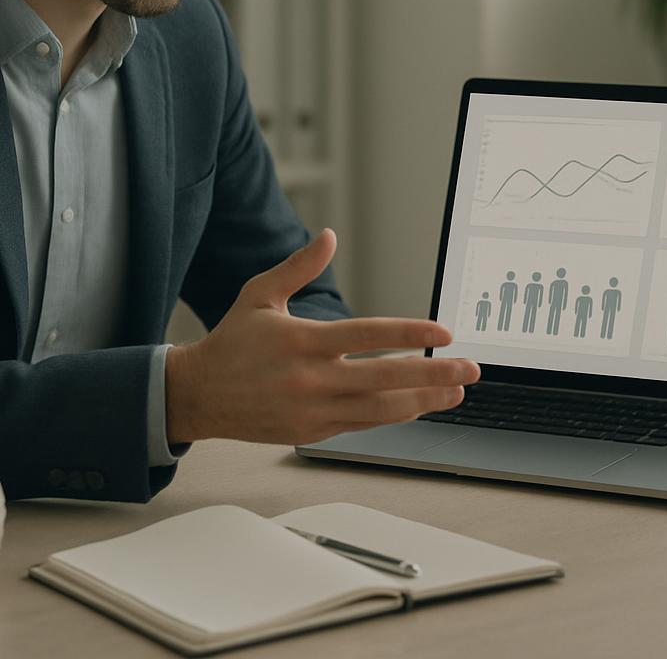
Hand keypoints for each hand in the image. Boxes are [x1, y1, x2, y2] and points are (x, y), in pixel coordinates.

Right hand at [165, 229, 480, 444]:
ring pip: (381, 409)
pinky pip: (363, 424)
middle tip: (469, 367)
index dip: (411, 332)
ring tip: (456, 391)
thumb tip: (329, 235)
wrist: (196, 396)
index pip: (369, 335)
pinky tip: (420, 404)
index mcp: (302, 340)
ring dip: (424, 401)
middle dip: (434, 374)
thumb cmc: (231, 341)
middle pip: (385, 378)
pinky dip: (395, 415)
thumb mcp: (259, 295)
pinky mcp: (312, 431)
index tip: (444, 331)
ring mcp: (313, 410)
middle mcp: (311, 379)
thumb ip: (298, 266)